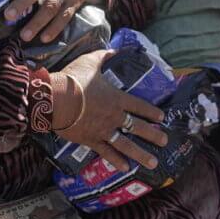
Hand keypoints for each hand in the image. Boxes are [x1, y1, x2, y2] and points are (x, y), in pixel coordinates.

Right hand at [54, 50, 166, 171]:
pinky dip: (116, 161)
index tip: (162, 118)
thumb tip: (113, 50)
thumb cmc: (73, 80)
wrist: (55, 99)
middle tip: (164, 141)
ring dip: (141, 154)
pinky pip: (106, 153)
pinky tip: (126, 168)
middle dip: (153, 135)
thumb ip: (104, 57)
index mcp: (117, 98)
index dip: (152, 112)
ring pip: (127, 145)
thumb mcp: (90, 62)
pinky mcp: (90, 140)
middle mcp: (114, 116)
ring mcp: (104, 130)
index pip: (140, 106)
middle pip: (138, 127)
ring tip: (153, 162)